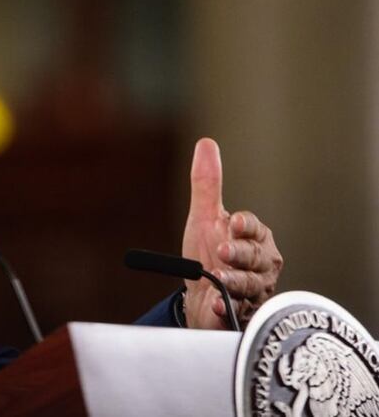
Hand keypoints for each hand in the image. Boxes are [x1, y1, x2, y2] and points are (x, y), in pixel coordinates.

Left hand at [181, 138, 282, 328]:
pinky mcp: (241, 315)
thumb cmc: (208, 254)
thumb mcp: (204, 218)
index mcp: (255, 239)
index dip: (246, 226)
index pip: (256, 229)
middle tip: (224, 251)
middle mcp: (260, 266)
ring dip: (235, 281)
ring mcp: (253, 292)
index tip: (234, 222)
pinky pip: (238, 313)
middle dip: (241, 254)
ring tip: (219, 278)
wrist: (199, 297)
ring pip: (250, 285)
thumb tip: (206, 143)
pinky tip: (218, 304)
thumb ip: (207, 184)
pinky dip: (228, 309)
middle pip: (256, 257)